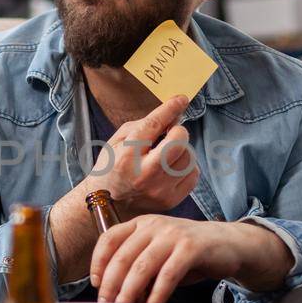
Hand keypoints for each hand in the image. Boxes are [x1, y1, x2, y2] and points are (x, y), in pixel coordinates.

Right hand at [84, 95, 197, 215]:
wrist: (108, 204)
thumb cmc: (113, 166)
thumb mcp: (118, 140)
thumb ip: (145, 125)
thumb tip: (174, 113)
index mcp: (127, 156)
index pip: (153, 126)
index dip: (170, 108)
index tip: (181, 99)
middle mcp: (144, 175)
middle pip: (178, 144)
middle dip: (179, 132)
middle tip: (172, 132)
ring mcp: (159, 190)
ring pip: (188, 158)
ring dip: (182, 150)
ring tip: (168, 153)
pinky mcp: (171, 201)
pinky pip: (193, 174)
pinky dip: (186, 166)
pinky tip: (173, 167)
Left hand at [90, 218, 287, 302]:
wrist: (229, 244)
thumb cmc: (189, 253)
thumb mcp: (159, 254)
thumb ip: (140, 267)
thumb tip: (117, 295)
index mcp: (142, 223)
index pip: (109, 238)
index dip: (98, 262)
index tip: (95, 284)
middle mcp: (155, 225)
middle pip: (123, 256)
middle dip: (111, 285)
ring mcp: (173, 235)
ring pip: (142, 266)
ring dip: (130, 292)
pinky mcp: (191, 248)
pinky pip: (168, 275)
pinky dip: (157, 295)